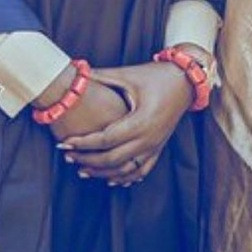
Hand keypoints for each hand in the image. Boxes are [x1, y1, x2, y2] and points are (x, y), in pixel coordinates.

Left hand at [57, 61, 192, 186]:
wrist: (187, 80)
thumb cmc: (157, 75)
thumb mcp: (129, 74)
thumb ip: (103, 77)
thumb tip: (78, 73)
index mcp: (140, 121)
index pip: (105, 139)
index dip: (83, 143)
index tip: (64, 143)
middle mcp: (148, 138)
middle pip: (111, 159)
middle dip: (87, 159)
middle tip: (67, 156)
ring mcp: (155, 145)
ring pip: (125, 170)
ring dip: (102, 173)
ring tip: (82, 169)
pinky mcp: (159, 147)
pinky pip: (141, 170)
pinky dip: (124, 177)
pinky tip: (110, 179)